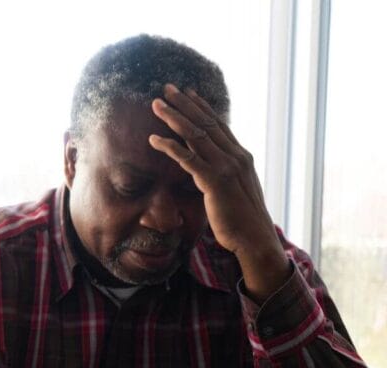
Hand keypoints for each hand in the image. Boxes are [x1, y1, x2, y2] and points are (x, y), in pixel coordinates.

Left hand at [149, 83, 289, 301]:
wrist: (255, 238)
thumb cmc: (242, 219)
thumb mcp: (234, 190)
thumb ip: (223, 175)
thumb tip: (210, 168)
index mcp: (240, 156)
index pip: (218, 125)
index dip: (201, 107)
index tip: (187, 93)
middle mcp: (235, 156)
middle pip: (206, 123)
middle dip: (184, 104)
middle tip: (166, 88)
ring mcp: (226, 168)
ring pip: (196, 135)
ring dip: (174, 118)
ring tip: (156, 104)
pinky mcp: (215, 182)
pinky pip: (188, 159)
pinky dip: (170, 147)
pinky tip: (153, 140)